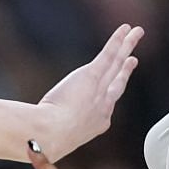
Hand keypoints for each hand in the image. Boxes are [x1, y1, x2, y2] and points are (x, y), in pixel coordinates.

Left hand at [33, 24, 142, 159]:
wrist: (50, 135)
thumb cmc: (47, 139)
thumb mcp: (54, 136)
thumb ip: (51, 132)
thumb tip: (31, 139)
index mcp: (96, 123)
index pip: (107, 102)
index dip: (114, 90)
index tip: (118, 82)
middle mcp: (104, 105)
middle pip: (118, 81)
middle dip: (126, 69)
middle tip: (133, 59)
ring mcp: (100, 89)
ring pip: (117, 63)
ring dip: (128, 46)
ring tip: (138, 33)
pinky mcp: (92, 75)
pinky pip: (109, 54)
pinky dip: (118, 41)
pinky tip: (125, 29)